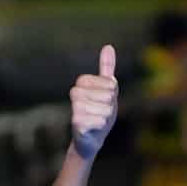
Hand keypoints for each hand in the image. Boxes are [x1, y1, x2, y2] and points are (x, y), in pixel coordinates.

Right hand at [69, 45, 118, 159]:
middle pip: (107, 96)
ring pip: (105, 110)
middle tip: (103, 112)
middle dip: (110, 106)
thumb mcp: (108, 89)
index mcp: (82, 83)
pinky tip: (94, 128)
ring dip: (106, 117)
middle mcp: (75, 93)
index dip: (112, 92)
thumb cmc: (100, 112)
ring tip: (98, 121)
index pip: (108, 82)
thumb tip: (108, 46)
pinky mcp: (76, 124)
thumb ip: (106, 69)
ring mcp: (74, 108)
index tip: (106, 98)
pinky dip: (101, 126)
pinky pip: (98, 122)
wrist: (92, 139)